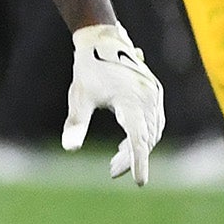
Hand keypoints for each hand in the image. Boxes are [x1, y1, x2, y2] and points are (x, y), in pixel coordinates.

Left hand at [63, 23, 163, 184]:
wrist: (102, 40)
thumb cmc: (88, 70)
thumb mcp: (79, 98)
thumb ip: (76, 123)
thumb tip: (69, 149)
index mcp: (131, 100)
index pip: (138, 138)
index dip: (138, 161)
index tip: (139, 182)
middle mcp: (148, 98)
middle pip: (145, 138)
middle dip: (132, 158)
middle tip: (112, 172)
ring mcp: (154, 95)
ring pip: (152, 131)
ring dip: (137, 149)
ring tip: (116, 163)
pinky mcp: (154, 93)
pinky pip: (154, 122)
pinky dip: (143, 136)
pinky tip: (126, 146)